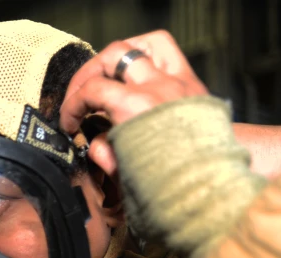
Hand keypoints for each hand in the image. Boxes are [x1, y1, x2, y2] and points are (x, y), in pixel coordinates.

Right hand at [61, 30, 208, 172]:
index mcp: (135, 107)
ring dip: (118, 57)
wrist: (211, 189)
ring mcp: (178, 81)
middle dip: (87, 74)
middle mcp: (157, 86)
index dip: (71, 107)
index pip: (91, 90)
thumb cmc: (167, 184)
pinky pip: (168, 54)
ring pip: (142, 45)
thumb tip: (92, 140)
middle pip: (112, 56)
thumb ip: (102, 150)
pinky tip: (135, 72)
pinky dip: (147, 56)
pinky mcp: (192, 85)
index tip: (69, 125)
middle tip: (79, 94)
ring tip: (107, 74)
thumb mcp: (121, 171)